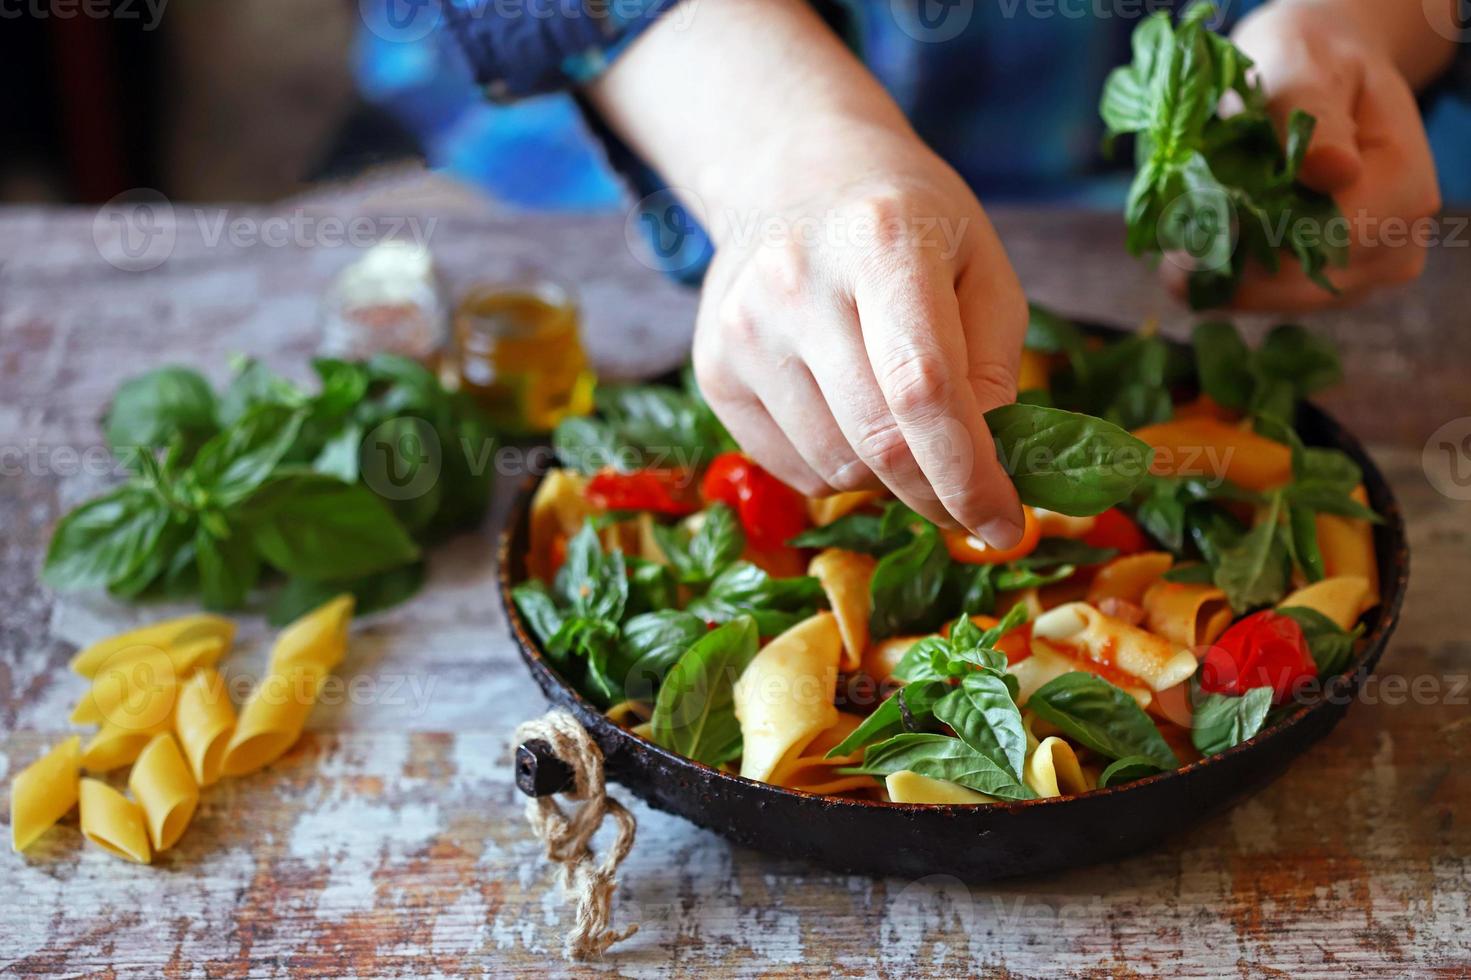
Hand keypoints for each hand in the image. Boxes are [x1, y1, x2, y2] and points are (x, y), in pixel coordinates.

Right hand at [692, 128, 1029, 545]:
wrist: (793, 174)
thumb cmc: (908, 224)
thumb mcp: (981, 267)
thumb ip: (993, 366)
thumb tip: (987, 470)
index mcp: (882, 242)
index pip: (924, 389)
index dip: (969, 474)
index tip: (1006, 527)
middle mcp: (796, 283)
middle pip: (878, 441)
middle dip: (938, 495)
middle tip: (972, 506)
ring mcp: (742, 329)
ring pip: (836, 468)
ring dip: (888, 479)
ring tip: (903, 427)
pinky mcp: (711, 369)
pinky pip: (793, 470)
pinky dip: (839, 469)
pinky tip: (848, 414)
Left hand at [1165, 3, 1442, 310]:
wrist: (1319, 77)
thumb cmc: (1311, 67)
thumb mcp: (1307, 71)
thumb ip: (1313, 119)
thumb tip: (1332, 172)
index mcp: (1403, 189)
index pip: (1326, 245)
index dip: (1253, 249)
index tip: (1185, 244)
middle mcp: (1393, 243)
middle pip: (1299, 287)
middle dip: (1229, 271)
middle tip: (1168, 256)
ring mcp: (1363, 273)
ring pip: (1278, 300)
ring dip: (1223, 276)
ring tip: (1179, 245)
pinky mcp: (1326, 283)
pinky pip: (1269, 297)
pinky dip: (1229, 277)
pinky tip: (1198, 251)